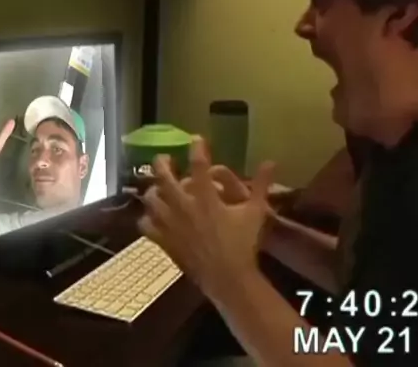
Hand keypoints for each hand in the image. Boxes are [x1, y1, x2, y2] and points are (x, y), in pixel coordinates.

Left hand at [138, 137, 274, 298]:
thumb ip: (261, 186)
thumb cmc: (243, 244)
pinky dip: (146, 219)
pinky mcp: (165, 242)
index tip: (196, 138)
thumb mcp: (256, 213)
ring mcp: (171, 226)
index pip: (200, 167)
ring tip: (156, 187)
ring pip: (151, 201)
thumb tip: (271, 161)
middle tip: (164, 158)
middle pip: (164, 180)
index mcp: (206, 200)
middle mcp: (184, 209)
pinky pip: (146, 227)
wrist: (228, 279)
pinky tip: (151, 216)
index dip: (197, 149)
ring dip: (152, 190)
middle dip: (162, 164)